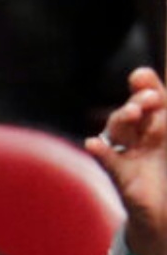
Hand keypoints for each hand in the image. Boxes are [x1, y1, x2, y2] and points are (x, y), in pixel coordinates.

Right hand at [87, 66, 166, 254]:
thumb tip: (153, 121)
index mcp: (163, 129)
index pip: (152, 100)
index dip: (146, 86)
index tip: (142, 78)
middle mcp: (146, 138)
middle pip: (133, 111)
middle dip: (137, 101)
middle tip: (148, 100)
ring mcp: (131, 155)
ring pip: (117, 130)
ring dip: (120, 119)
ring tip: (131, 114)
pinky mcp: (122, 176)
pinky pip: (108, 160)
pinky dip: (100, 152)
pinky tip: (93, 145)